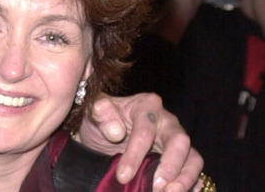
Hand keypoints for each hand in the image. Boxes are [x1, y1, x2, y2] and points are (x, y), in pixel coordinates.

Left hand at [78, 93, 202, 191]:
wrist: (104, 133)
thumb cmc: (102, 120)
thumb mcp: (94, 112)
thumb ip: (101, 113)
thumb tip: (116, 132)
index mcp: (147, 105)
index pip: (145, 130)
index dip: (135, 155)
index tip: (123, 175)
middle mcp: (167, 121)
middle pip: (180, 141)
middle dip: (170, 167)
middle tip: (156, 187)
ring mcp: (177, 140)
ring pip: (193, 157)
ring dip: (185, 178)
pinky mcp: (183, 158)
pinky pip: (194, 170)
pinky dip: (193, 183)